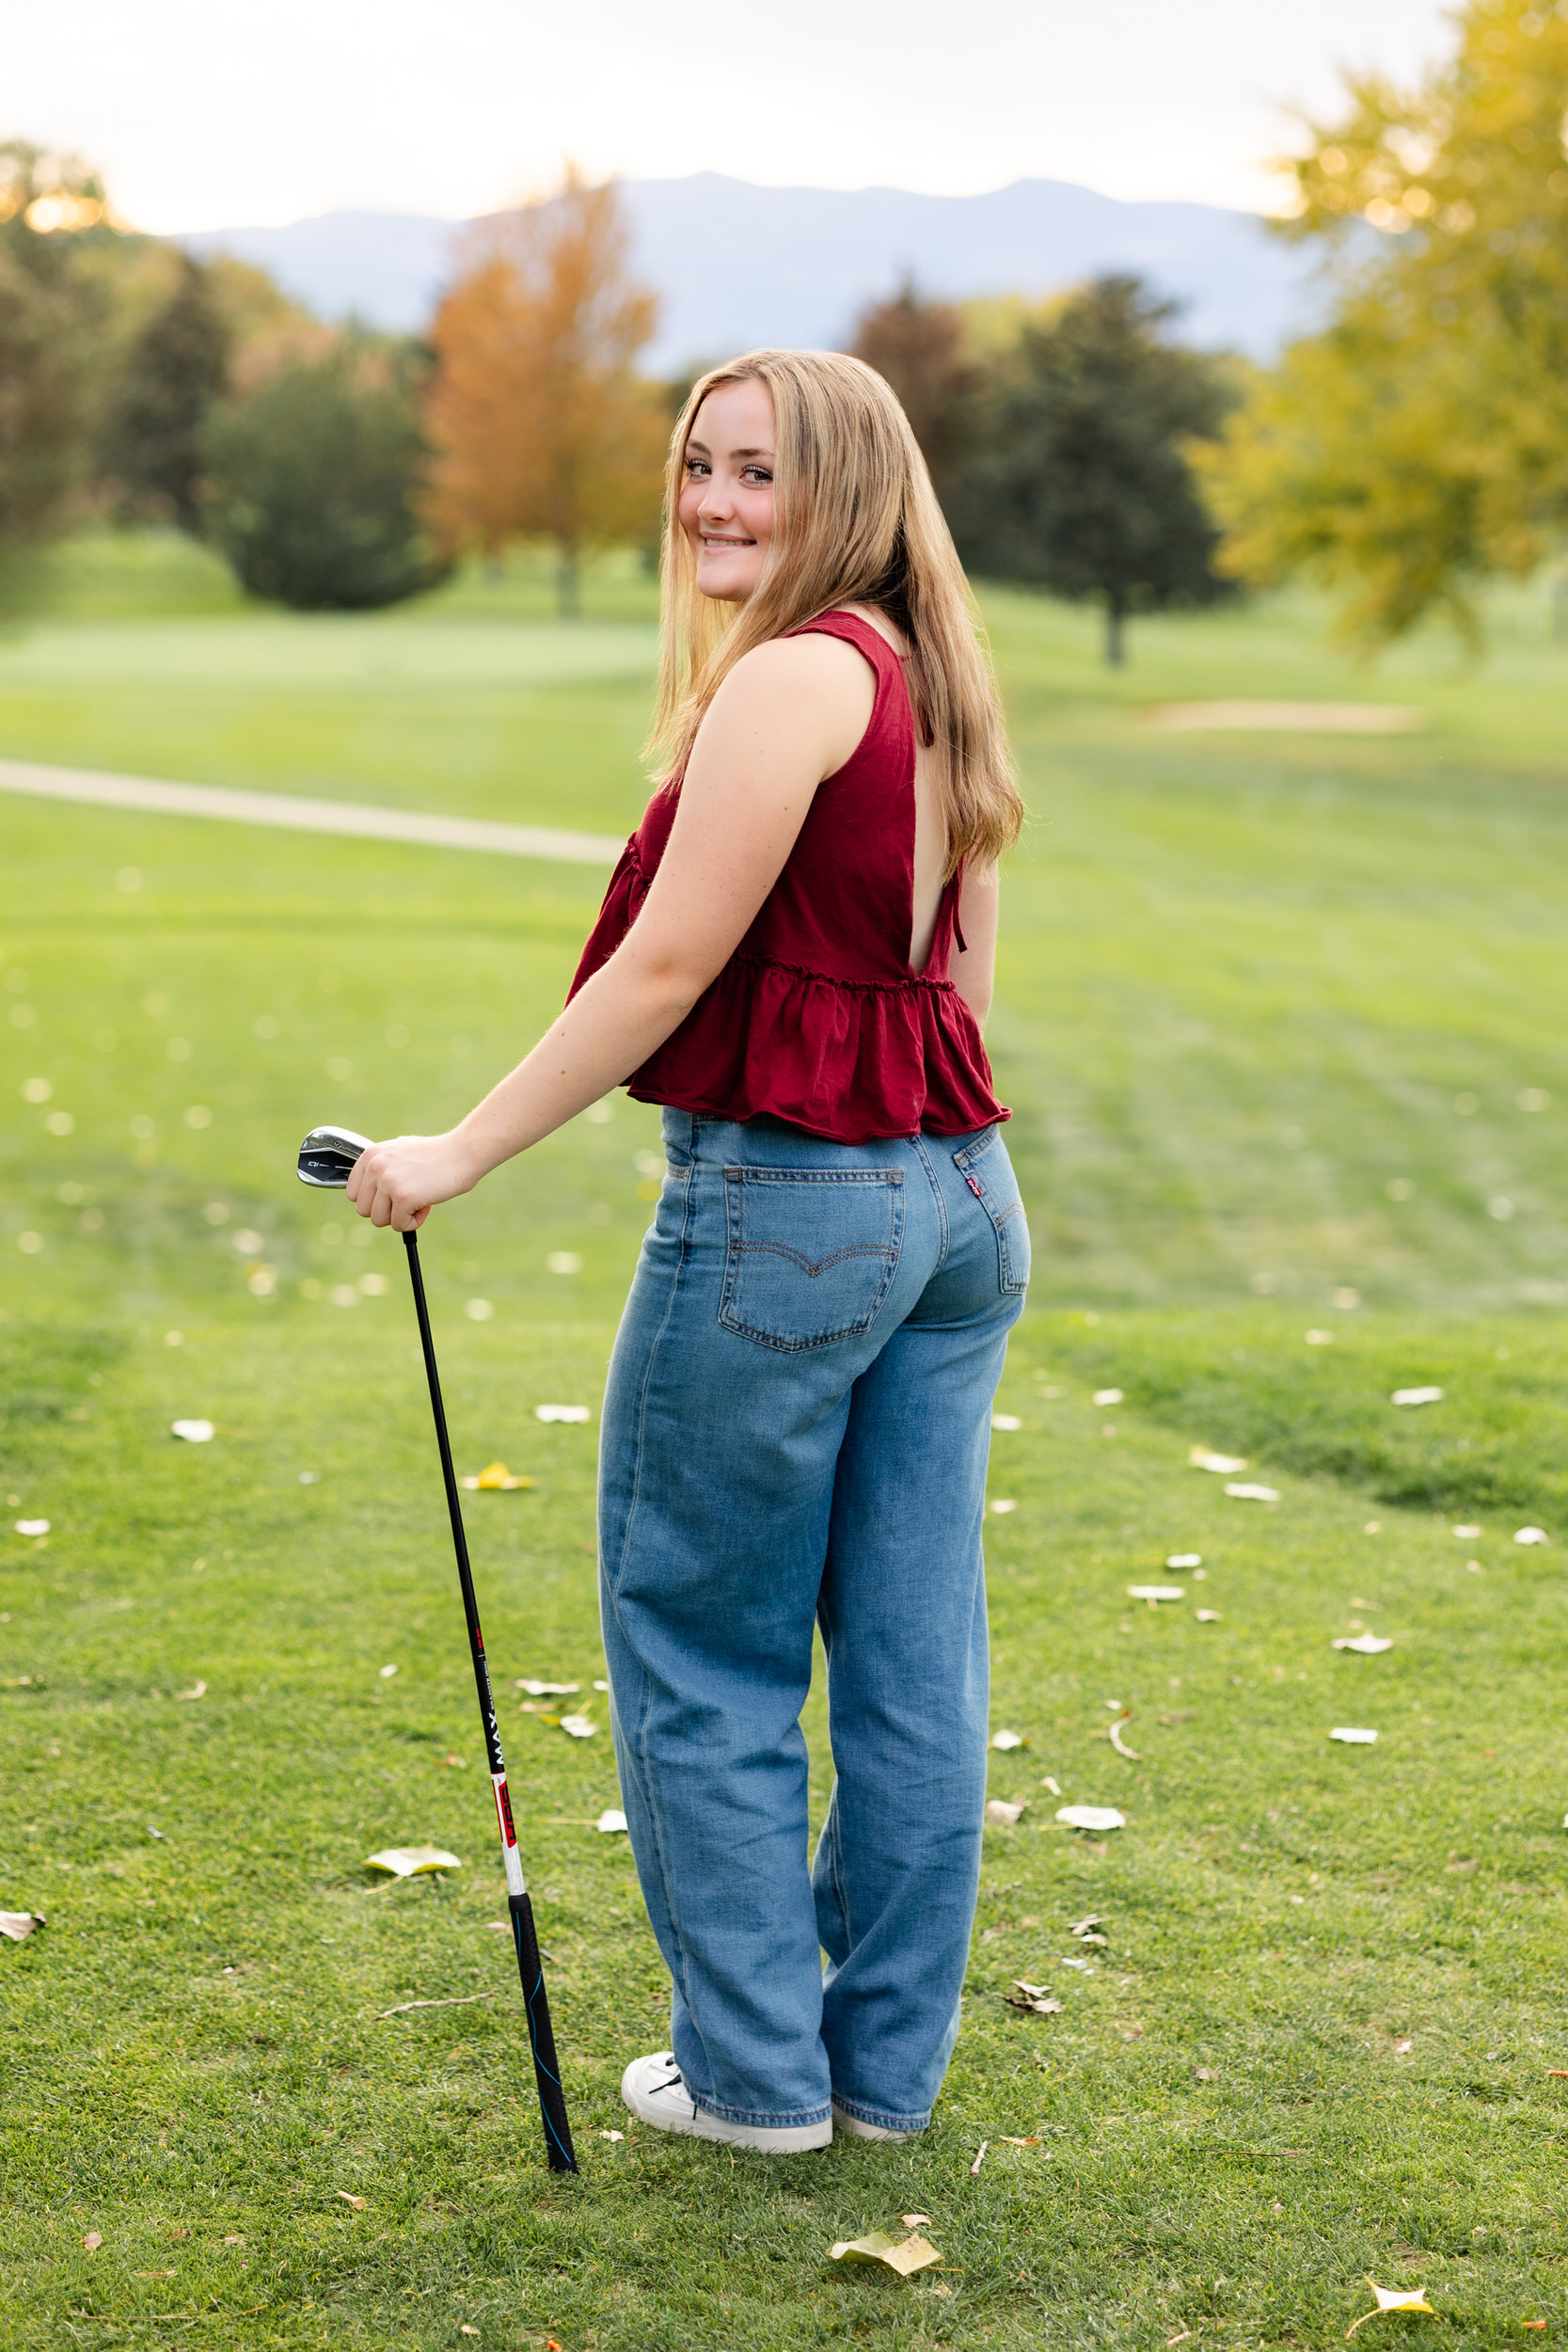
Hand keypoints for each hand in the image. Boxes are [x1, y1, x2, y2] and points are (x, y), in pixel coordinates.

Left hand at [345, 1132, 480, 1230]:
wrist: (462, 1153)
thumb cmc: (436, 1154)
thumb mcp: (399, 1151)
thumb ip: (381, 1166)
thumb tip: (368, 1190)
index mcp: (370, 1155)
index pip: (353, 1194)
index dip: (374, 1201)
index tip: (391, 1197)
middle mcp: (375, 1167)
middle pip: (364, 1210)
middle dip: (386, 1211)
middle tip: (408, 1200)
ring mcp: (388, 1182)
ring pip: (379, 1220)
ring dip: (400, 1217)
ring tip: (418, 1201)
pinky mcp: (403, 1197)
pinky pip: (400, 1225)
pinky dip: (414, 1222)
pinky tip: (426, 1205)